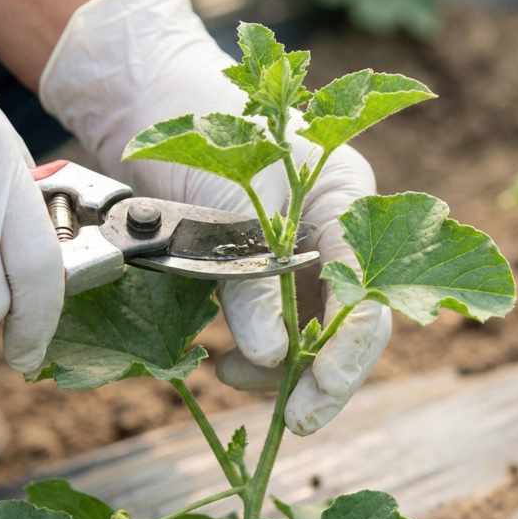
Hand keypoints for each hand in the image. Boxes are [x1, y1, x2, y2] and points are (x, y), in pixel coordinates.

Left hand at [39, 0, 391, 434]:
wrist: (148, 99)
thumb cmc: (198, 127)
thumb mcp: (226, 203)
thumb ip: (249, 280)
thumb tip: (271, 355)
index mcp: (349, 199)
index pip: (368, 291)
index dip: (347, 354)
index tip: (311, 401)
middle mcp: (335, 228)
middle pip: (350, 317)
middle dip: (321, 371)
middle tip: (292, 419)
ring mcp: (302, 248)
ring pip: (312, 327)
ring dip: (281, 364)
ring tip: (234, 375)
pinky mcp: (264, 264)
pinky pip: (274, 319)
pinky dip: (256, 348)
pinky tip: (228, 360)